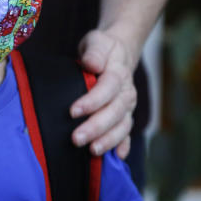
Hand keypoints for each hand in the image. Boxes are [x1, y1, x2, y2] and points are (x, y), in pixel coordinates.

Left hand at [72, 29, 137, 158]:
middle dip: (96, 127)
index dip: (92, 101)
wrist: (117, 54)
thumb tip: (92, 65)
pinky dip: (123, 146)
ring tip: (92, 151)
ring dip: (108, 140)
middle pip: (115, 112)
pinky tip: (117, 158)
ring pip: (122, 126)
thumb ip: (94, 52)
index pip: (107, 89)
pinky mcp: (125, 117)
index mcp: (118, 74)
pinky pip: (127, 134)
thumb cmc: (102, 49)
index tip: (73, 111)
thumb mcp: (96, 42)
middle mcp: (127, 93)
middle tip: (76, 139)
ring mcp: (127, 108)